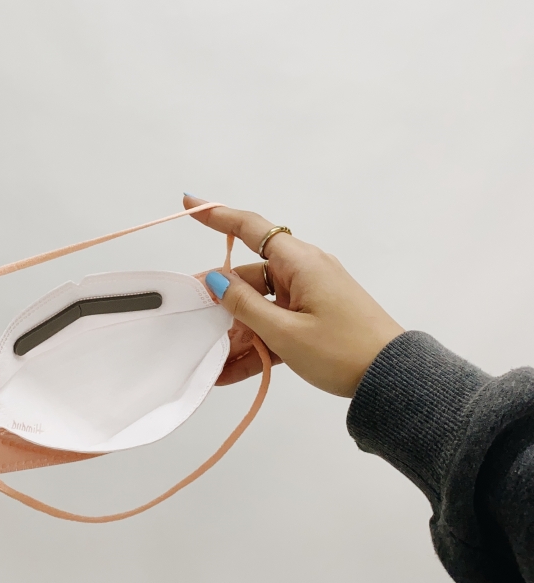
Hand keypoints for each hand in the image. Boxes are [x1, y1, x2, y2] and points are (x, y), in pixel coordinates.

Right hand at [185, 196, 403, 396]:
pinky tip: (229, 373)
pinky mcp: (313, 321)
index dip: (217, 216)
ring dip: (237, 333)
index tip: (189, 204)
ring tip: (211, 362)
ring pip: (260, 307)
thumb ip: (245, 305)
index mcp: (299, 263)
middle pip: (250, 278)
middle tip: (191, 321)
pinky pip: (275, 327)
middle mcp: (303, 273)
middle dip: (220, 301)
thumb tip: (216, 279)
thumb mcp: (285, 332)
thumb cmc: (342, 350)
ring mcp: (308, 298)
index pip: (250, 228)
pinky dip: (255, 347)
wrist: (392, 378)